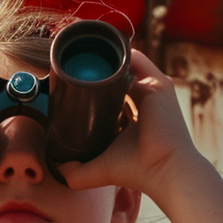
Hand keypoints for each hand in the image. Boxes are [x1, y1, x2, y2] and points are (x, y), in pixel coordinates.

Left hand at [57, 49, 204, 198]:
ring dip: (105, 60)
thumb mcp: (102, 169)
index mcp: (134, 119)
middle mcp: (144, 102)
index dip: (93, 93)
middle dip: (97, 74)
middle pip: (117, 79)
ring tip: (79, 57)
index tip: (71, 90)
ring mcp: (152, 90)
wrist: (165, 170)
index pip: (112, 98)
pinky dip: (118, 53)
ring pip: (124, 66)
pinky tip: (97, 50)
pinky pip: (135, 59)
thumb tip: (58, 167)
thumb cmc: (138, 170)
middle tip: (70, 73)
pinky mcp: (157, 83)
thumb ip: (78, 172)